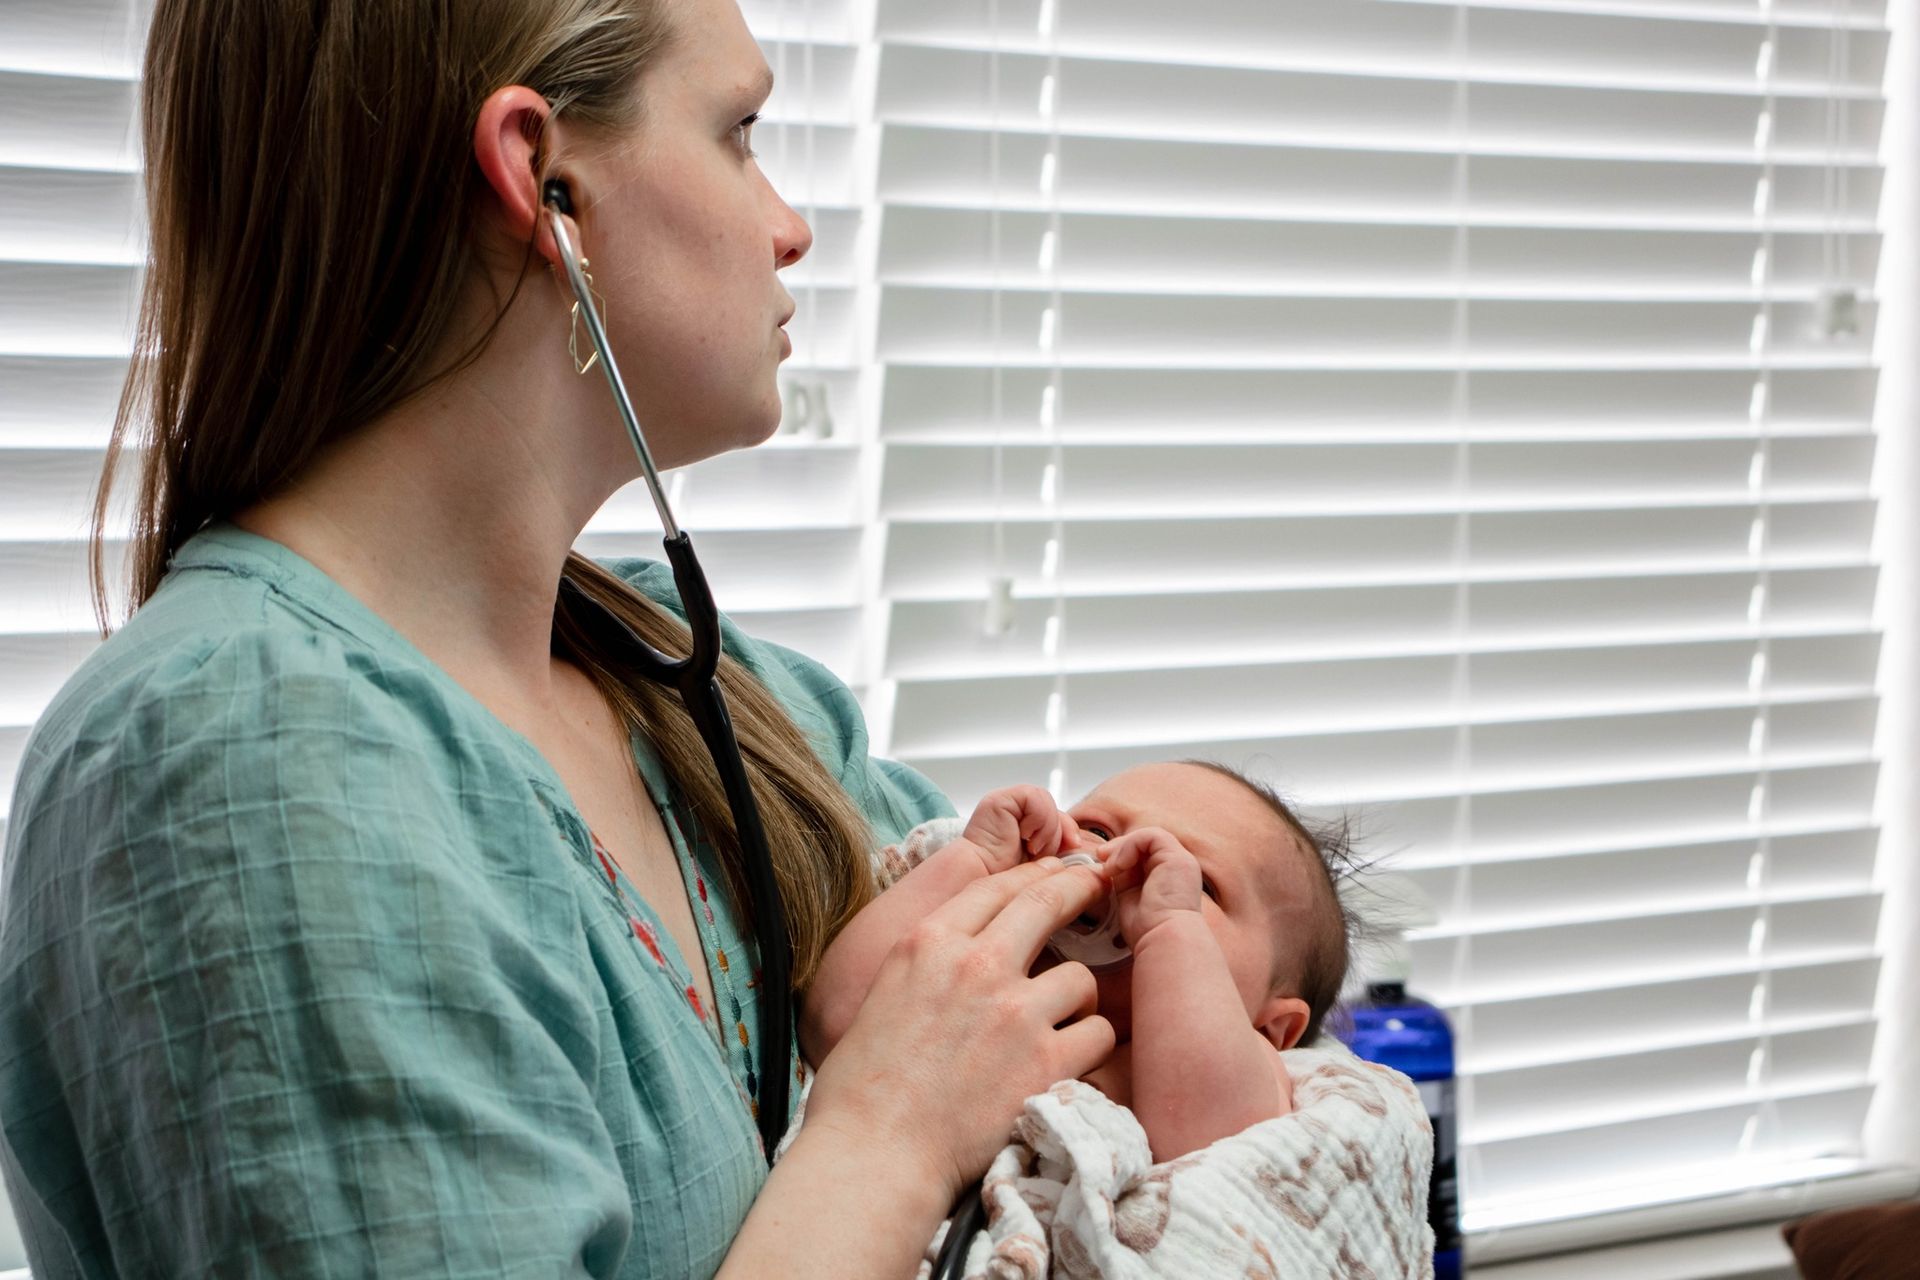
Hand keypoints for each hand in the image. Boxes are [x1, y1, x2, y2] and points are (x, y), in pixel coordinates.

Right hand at [801, 857, 1115, 1200]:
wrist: (874, 1155)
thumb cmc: (860, 1090)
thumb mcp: (882, 995)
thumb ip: (928, 964)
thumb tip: (958, 954)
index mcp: (927, 943)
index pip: (994, 886)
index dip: (1031, 874)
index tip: (1052, 873)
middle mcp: (975, 965)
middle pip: (1046, 902)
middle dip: (1078, 888)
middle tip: (1096, 886)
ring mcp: (1015, 1011)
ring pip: (1081, 980)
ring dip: (1076, 1001)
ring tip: (1061, 1026)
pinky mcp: (1045, 1062)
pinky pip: (1097, 1035)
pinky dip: (1089, 1049)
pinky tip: (1069, 1064)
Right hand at [959, 784, 1078, 873]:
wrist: (982, 881)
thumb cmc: (1007, 877)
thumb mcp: (1044, 863)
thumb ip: (1062, 848)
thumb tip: (1081, 844)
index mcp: (1028, 825)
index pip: (1060, 818)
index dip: (1070, 831)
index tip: (1074, 847)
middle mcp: (1018, 812)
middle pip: (1056, 810)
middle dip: (1057, 836)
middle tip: (1041, 855)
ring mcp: (1009, 803)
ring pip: (1048, 802)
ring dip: (1046, 830)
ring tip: (1031, 848)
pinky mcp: (1001, 799)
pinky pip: (1035, 797)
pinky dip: (1037, 819)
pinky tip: (1024, 836)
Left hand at [1097, 826, 1205, 947]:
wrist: (1163, 939)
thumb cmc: (1147, 930)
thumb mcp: (1129, 897)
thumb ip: (1123, 879)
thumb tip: (1105, 865)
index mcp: (1167, 876)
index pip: (1143, 853)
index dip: (1120, 854)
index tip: (1102, 867)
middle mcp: (1177, 866)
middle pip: (1145, 843)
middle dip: (1119, 847)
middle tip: (1101, 858)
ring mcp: (1180, 860)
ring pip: (1147, 836)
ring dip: (1123, 847)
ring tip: (1110, 868)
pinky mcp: (1178, 858)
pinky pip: (1151, 836)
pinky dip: (1130, 846)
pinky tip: (1119, 866)